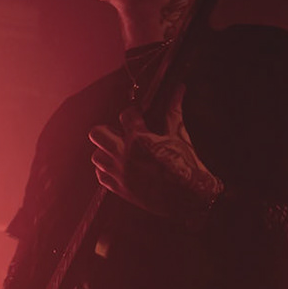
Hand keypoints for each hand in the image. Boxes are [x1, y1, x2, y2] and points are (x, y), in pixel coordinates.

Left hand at [87, 83, 222, 222]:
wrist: (191, 199)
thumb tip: (178, 89)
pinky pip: (101, 175)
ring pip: (96, 155)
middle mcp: (125, 155)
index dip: (133, 113)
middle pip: (97, 133)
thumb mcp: (179, 135)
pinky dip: (107, 170)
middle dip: (109, 130)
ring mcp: (120, 174)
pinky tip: (120, 167)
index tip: (139, 116)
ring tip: (121, 151)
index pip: (125, 114)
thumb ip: (173, 111)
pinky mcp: (120, 189)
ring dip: (106, 150)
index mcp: (140, 139)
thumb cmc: (187, 166)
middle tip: (123, 133)